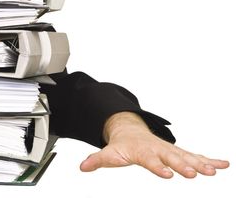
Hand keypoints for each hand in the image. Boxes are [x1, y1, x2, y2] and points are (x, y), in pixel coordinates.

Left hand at [80, 112, 228, 177]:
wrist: (130, 131)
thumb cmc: (121, 145)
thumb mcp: (108, 153)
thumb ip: (97, 160)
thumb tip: (82, 167)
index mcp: (142, 151)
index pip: (150, 160)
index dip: (158, 167)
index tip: (168, 174)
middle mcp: (158, 149)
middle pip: (172, 158)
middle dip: (183, 166)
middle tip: (194, 174)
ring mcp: (170, 150)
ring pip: (187, 156)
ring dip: (201, 163)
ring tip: (215, 170)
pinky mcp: (178, 153)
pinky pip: (196, 156)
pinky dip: (209, 160)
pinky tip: (224, 165)